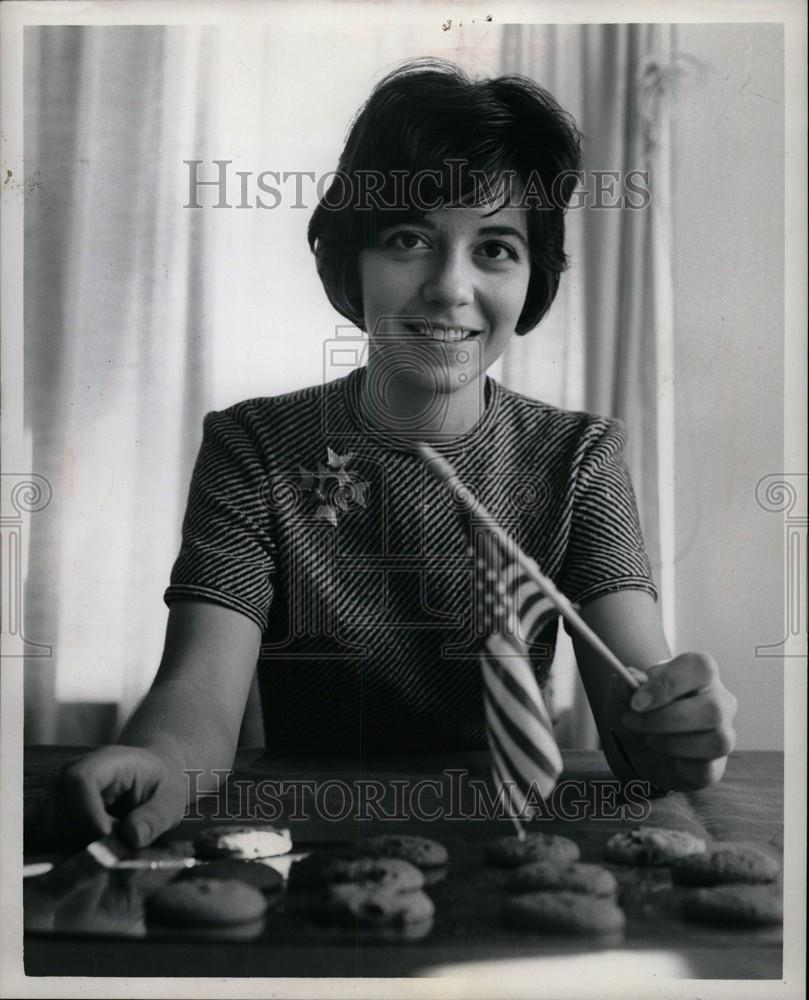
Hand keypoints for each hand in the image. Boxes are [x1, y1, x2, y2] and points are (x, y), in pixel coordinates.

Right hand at [33, 745, 187, 849]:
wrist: (149, 778)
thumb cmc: (160, 786)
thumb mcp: (171, 800)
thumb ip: (155, 817)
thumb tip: (132, 837)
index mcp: (106, 761)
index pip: (79, 780)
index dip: (87, 812)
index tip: (107, 835)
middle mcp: (73, 772)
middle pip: (59, 807)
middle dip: (84, 835)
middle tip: (115, 843)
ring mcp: (57, 791)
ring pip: (50, 826)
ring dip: (75, 844)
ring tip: (107, 842)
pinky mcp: (51, 810)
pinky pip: (47, 836)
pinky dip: (67, 848)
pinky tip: (92, 846)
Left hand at [605, 652, 737, 791]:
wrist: (639, 749)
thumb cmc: (639, 713)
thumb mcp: (622, 696)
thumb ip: (624, 684)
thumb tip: (632, 678)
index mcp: (700, 673)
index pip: (700, 668)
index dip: (668, 683)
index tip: (638, 701)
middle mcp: (720, 701)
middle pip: (712, 708)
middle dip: (665, 719)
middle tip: (634, 721)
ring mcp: (723, 733)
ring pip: (715, 740)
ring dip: (671, 742)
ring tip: (650, 739)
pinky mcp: (717, 765)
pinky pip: (706, 767)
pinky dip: (678, 763)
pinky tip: (666, 756)